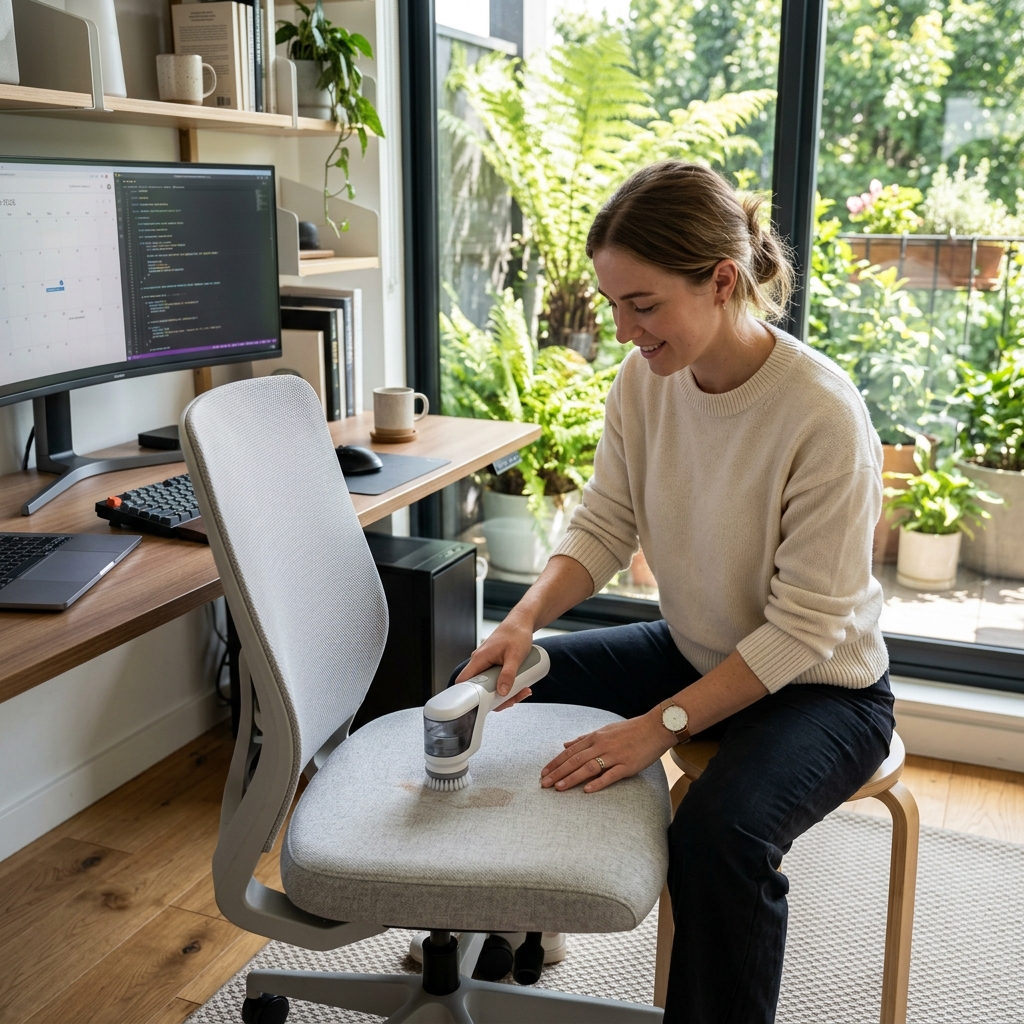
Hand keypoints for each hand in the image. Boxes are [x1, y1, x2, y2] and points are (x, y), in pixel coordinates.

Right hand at [454, 611, 536, 710]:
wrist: (522, 622)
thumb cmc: (516, 633)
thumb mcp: (515, 656)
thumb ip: (508, 674)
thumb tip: (502, 692)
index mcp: (479, 659)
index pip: (463, 681)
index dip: (466, 696)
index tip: (479, 706)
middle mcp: (480, 662)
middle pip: (480, 689)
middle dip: (496, 698)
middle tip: (512, 699)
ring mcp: (487, 664)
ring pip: (490, 686)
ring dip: (505, 693)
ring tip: (522, 690)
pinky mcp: (494, 665)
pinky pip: (497, 680)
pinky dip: (507, 685)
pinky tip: (521, 686)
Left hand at [541, 709, 673, 793]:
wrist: (655, 728)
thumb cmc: (630, 730)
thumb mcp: (605, 730)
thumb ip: (584, 738)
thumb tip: (566, 743)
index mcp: (595, 737)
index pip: (570, 751)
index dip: (556, 762)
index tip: (544, 772)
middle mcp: (602, 745)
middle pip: (575, 760)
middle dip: (558, 772)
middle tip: (544, 784)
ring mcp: (615, 755)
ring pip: (588, 767)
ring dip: (572, 778)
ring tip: (559, 788)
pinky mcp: (627, 765)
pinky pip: (610, 775)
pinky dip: (598, 782)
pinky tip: (587, 790)